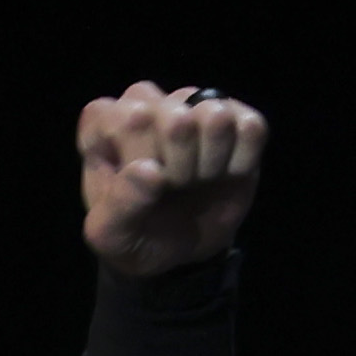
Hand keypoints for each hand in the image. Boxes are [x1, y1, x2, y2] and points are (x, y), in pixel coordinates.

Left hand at [80, 80, 266, 279]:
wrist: (178, 252)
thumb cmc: (135, 234)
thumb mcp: (112, 236)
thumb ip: (119, 207)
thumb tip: (149, 171)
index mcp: (104, 122)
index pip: (124, 118)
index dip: (137, 159)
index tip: (136, 185)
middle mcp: (149, 103)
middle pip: (173, 118)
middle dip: (177, 168)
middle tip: (170, 187)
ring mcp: (194, 105)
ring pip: (214, 116)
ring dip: (209, 163)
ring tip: (195, 180)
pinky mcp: (236, 117)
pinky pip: (251, 127)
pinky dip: (240, 163)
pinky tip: (224, 175)